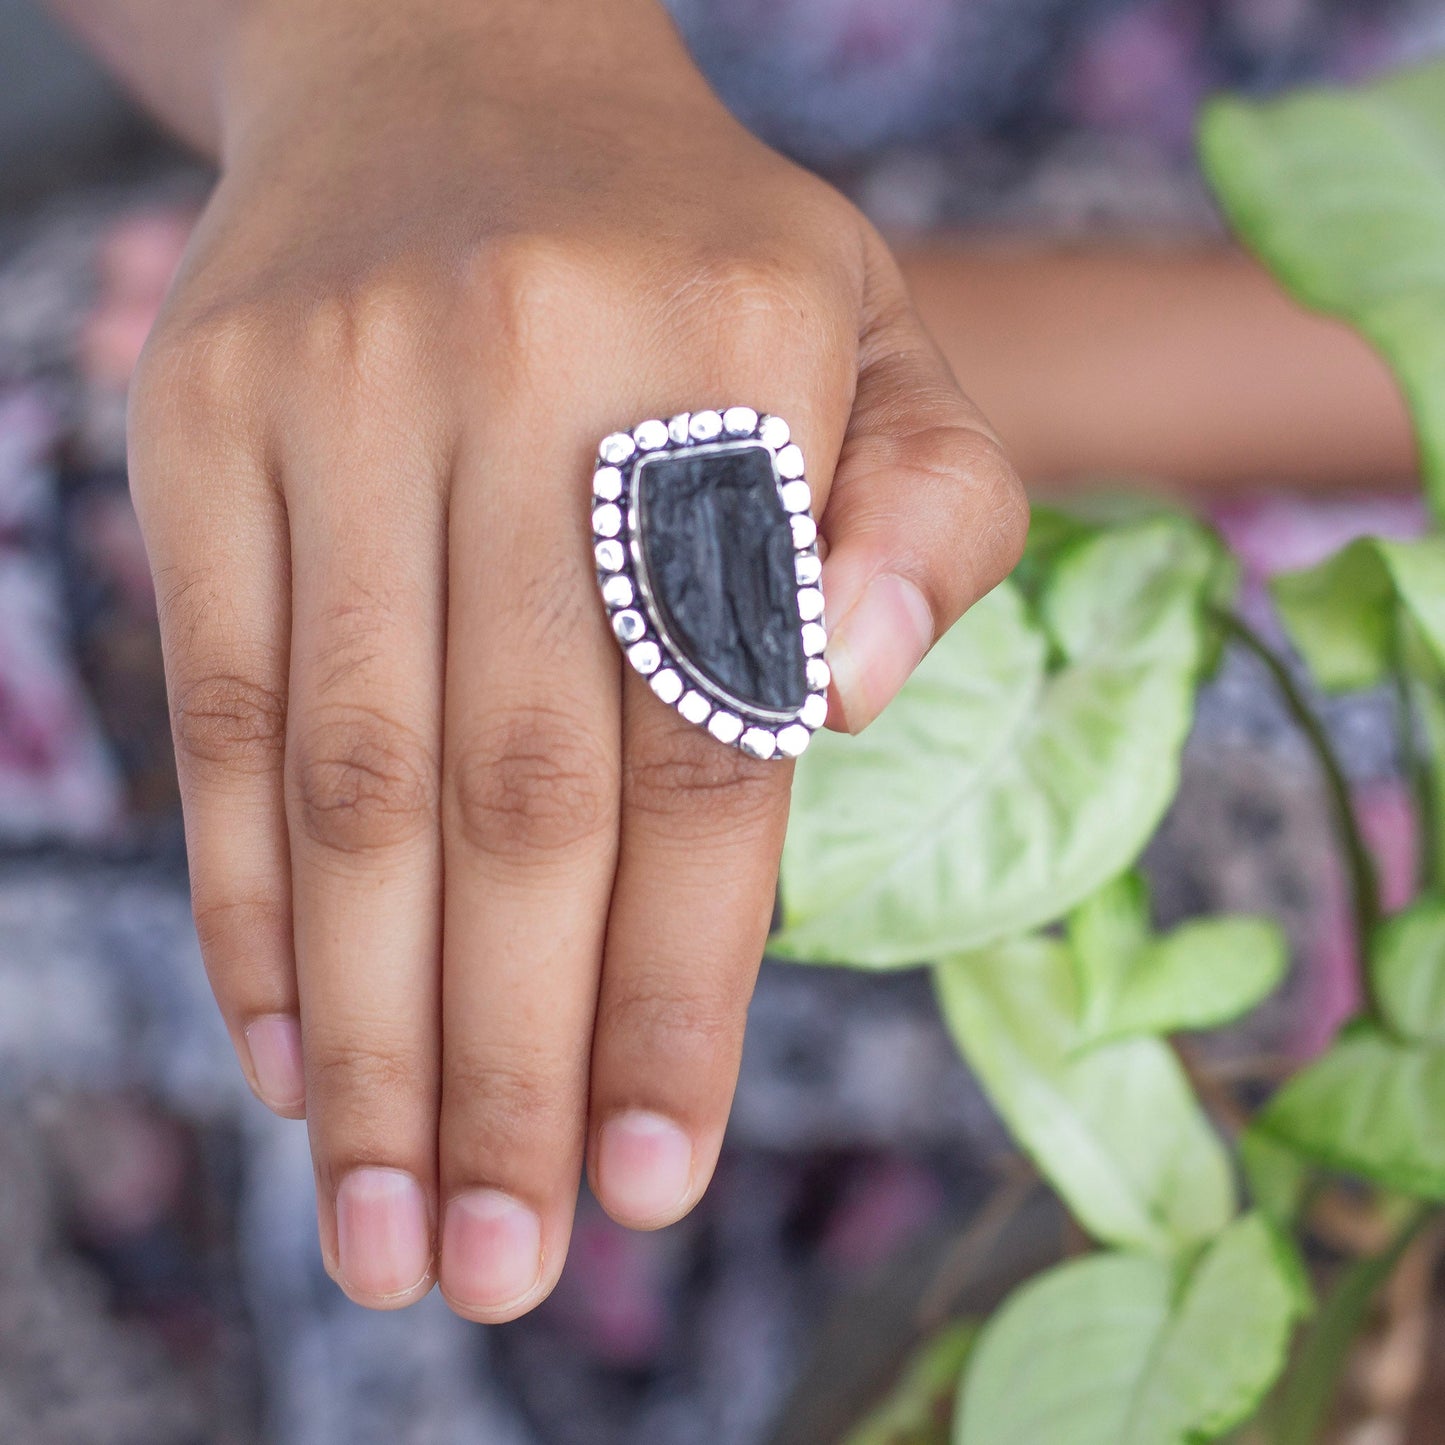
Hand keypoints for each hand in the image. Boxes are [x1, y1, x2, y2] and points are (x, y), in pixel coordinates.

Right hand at [128, 0, 1025, 1318]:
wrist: (464, 72)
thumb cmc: (705, 263)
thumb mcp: (878, 347)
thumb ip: (927, 523)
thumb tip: (839, 704)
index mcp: (743, 352)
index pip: (714, 736)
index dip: (682, 985)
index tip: (653, 1178)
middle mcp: (531, 363)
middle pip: (520, 792)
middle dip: (510, 1058)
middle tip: (498, 1268)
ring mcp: (340, 386)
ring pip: (352, 779)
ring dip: (374, 1030)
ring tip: (391, 1225)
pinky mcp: (200, 417)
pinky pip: (217, 701)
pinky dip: (251, 902)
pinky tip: (293, 1051)